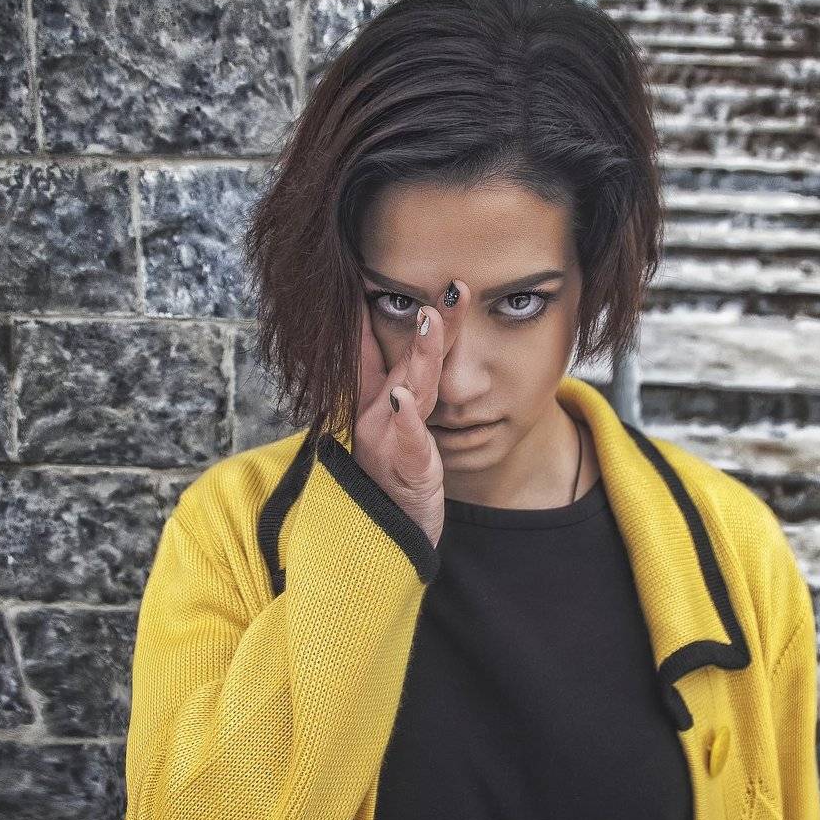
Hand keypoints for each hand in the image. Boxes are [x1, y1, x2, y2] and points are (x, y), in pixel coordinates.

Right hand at [351, 279, 471, 548]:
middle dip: (426, 325)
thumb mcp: (393, 429)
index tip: (373, 276)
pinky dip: (405, 420)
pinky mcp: (406, 470)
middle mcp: (377, 418)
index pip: (374, 352)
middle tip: (446, 289)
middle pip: (405, 362)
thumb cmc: (391, 481)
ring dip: (420, 355)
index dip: (374, 313)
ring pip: (409, 391)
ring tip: (431, 320)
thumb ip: (389, 384)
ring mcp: (388, 443)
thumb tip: (377, 340)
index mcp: (377, 405)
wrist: (385, 543)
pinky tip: (403, 400)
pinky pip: (407, 442)